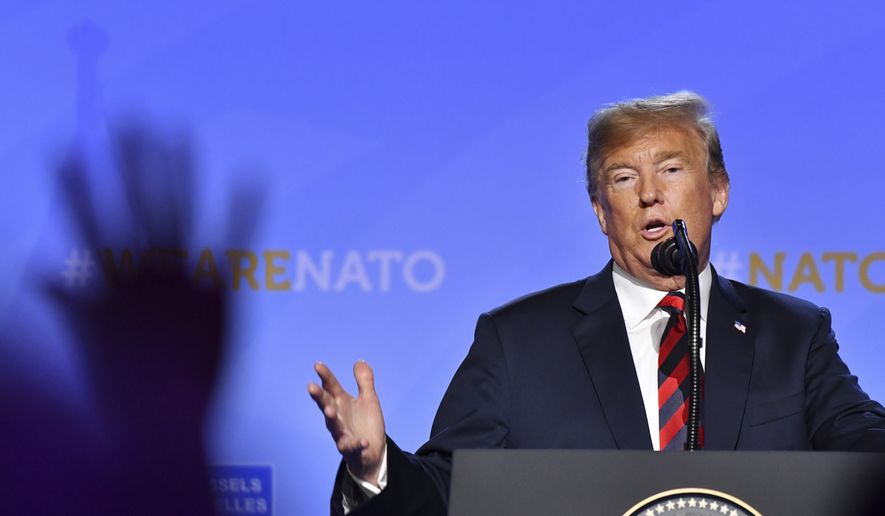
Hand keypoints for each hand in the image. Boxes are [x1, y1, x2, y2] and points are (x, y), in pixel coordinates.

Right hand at [308, 361, 385, 485]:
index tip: (317, 365)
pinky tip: (362, 441)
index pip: (331, 387)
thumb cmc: (365, 423)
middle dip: (319, 397)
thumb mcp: (368, 399)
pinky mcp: (351, 449)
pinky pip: (352, 447)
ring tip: (330, 411)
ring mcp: (342, 434)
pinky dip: (356, 444)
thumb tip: (359, 361)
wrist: (371, 452)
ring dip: (331, 418)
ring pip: (334, 426)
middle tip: (311, 387)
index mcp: (342, 403)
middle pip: (326, 405)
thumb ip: (364, 381)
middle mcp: (338, 417)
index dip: (325, 376)